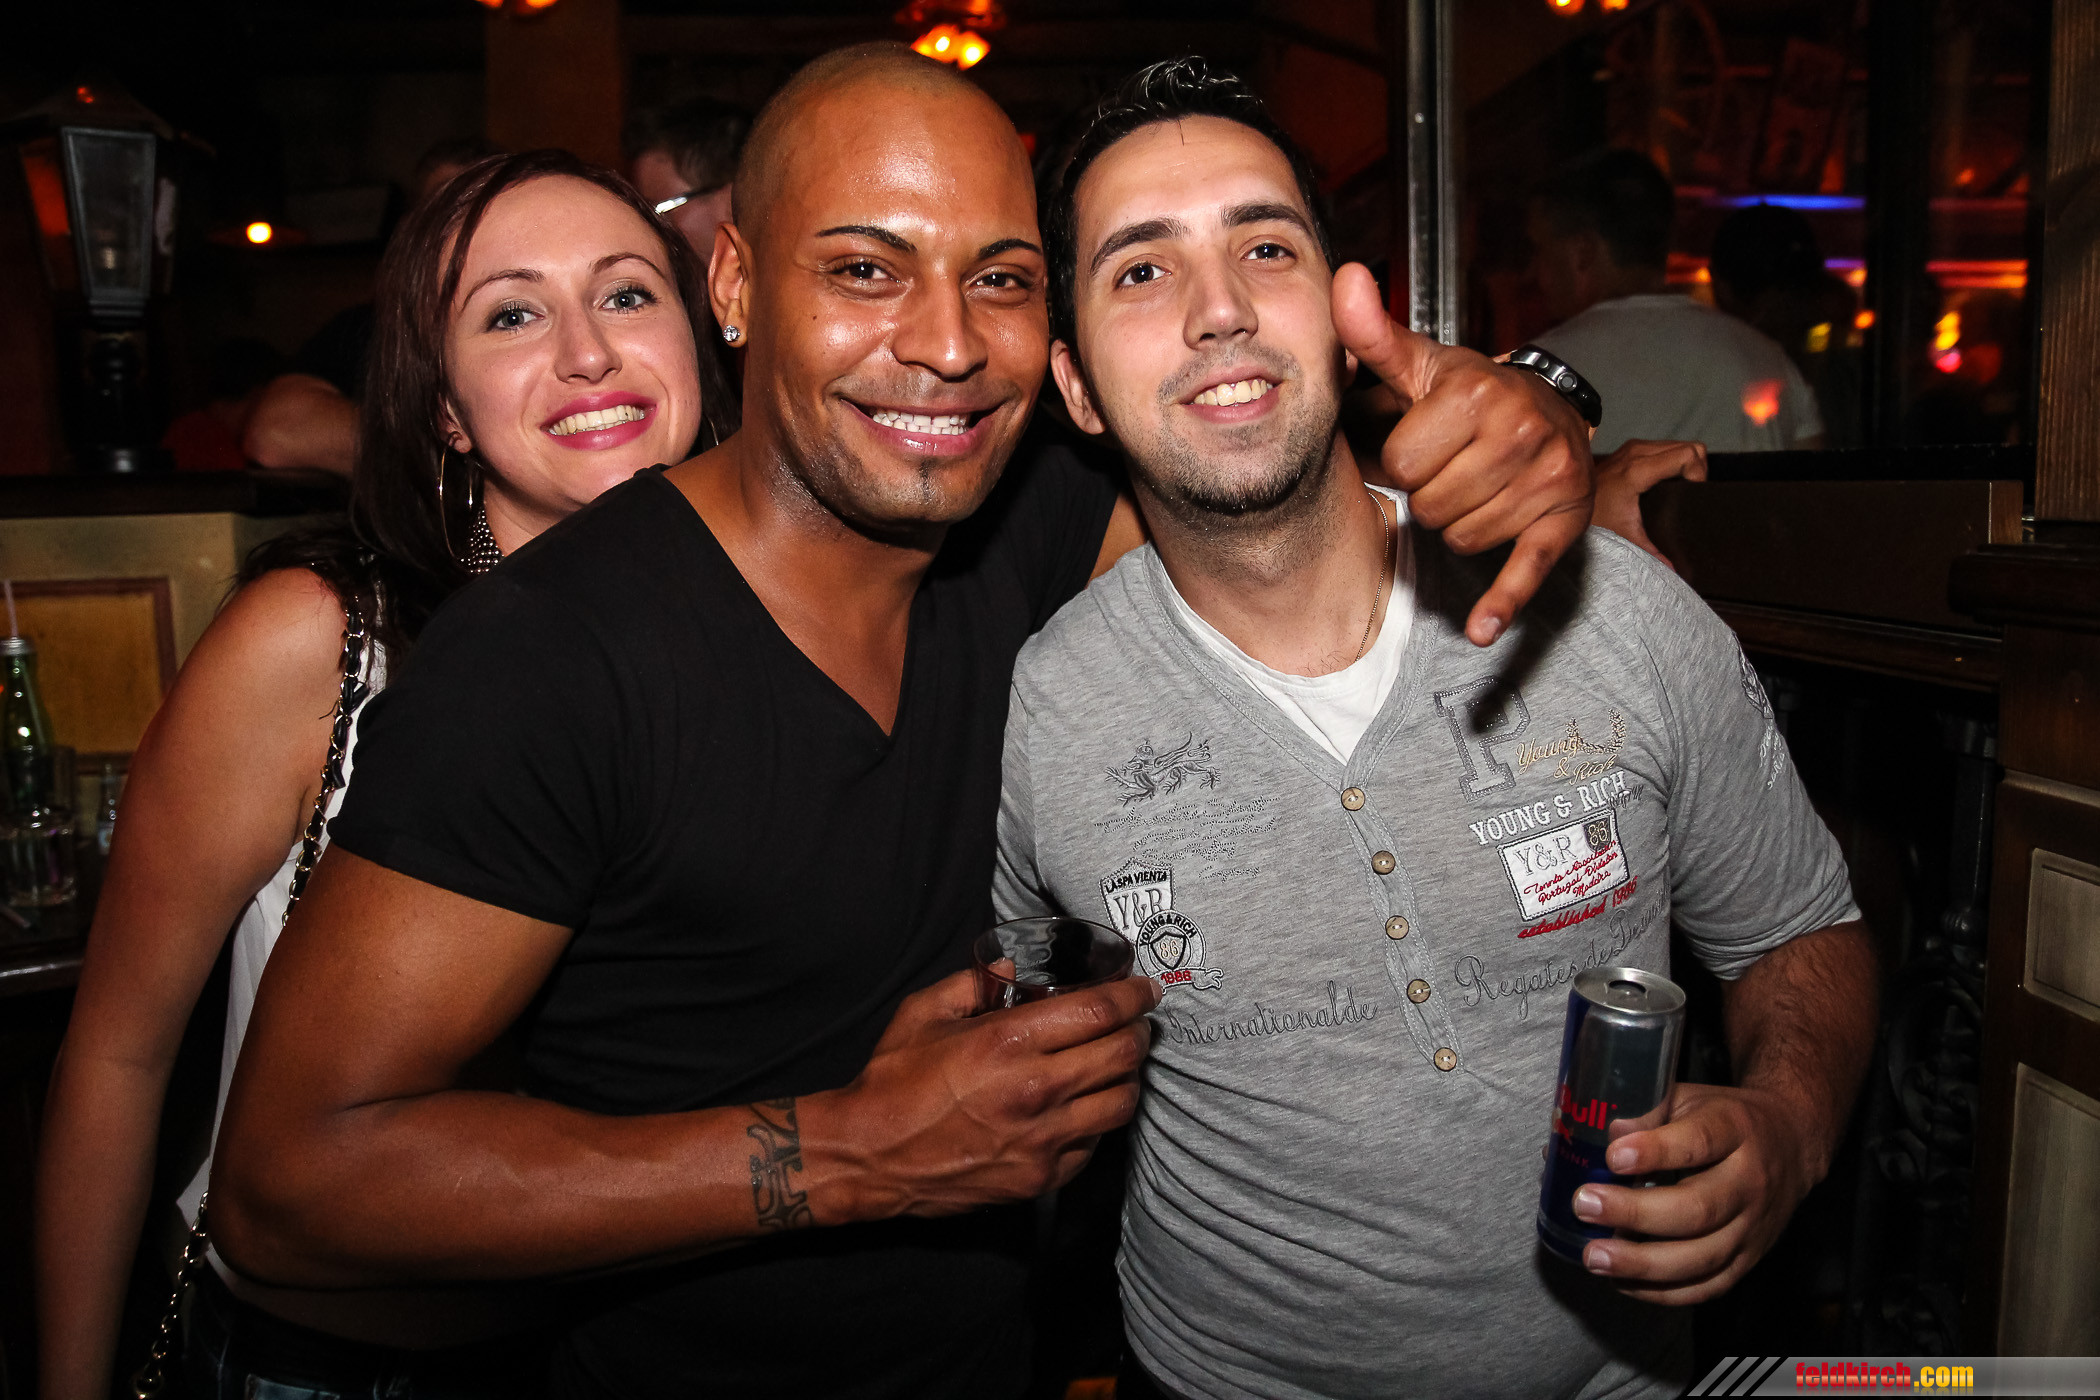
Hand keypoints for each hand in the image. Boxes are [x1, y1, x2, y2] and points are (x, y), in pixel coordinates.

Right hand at [816, 969, 1158, 1220]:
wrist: (870, 1157)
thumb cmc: (893, 1082)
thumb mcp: (923, 1014)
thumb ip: (973, 983)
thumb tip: (1012, 971)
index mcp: (1008, 1042)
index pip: (1099, 1010)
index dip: (1134, 995)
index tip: (1145, 989)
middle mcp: (1035, 1090)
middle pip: (1123, 1054)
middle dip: (1140, 1032)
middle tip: (1137, 1023)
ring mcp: (1042, 1139)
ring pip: (1121, 1103)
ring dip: (1127, 1078)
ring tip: (1116, 1064)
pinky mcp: (1041, 1177)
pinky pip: (1094, 1145)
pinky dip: (1097, 1121)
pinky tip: (1083, 1107)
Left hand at [1331, 263, 1593, 646]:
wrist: (1552, 413)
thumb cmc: (1473, 396)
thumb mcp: (1424, 365)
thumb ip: (1375, 334)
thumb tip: (1343, 278)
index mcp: (1477, 393)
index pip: (1399, 463)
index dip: (1403, 460)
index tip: (1427, 443)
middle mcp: (1521, 431)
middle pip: (1428, 505)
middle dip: (1430, 494)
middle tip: (1455, 468)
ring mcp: (1549, 480)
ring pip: (1460, 538)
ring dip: (1458, 523)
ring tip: (1479, 488)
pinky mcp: (1565, 524)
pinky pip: (1524, 572)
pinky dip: (1501, 603)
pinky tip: (1481, 629)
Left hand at [1570, 1081, 1816, 1304]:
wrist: (1791, 1144)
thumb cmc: (1724, 1119)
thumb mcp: (1691, 1097)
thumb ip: (1647, 1111)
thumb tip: (1601, 1132)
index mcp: (1735, 1130)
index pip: (1699, 1142)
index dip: (1655, 1151)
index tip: (1612, 1157)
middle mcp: (1750, 1182)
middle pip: (1698, 1208)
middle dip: (1635, 1212)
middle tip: (1584, 1206)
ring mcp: (1752, 1227)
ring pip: (1702, 1256)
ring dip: (1642, 1263)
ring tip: (1594, 1257)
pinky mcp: (1749, 1260)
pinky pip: (1707, 1287)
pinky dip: (1662, 1292)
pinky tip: (1621, 1281)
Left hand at [1594, 438, 1706, 566]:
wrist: (1566, 504)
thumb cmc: (1593, 520)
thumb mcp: (1625, 538)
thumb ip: (1652, 554)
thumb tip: (1675, 571)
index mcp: (1637, 470)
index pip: (1688, 455)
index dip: (1700, 474)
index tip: (1695, 495)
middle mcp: (1637, 452)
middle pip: (1691, 448)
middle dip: (1698, 470)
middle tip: (1692, 495)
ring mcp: (1634, 448)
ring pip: (1682, 445)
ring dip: (1688, 464)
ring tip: (1683, 489)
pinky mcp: (1633, 449)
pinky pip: (1668, 447)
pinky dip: (1676, 461)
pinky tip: (1669, 481)